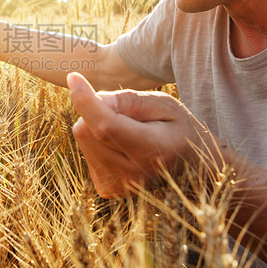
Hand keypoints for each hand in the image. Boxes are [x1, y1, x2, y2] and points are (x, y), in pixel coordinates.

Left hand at [67, 72, 218, 196]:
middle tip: (125, 111)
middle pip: (87, 130)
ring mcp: (119, 186)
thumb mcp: (163, 103)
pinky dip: (97, 140)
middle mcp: (133, 174)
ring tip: (127, 130)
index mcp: (151, 150)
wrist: (192, 165)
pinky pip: (86, 151)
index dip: (86, 101)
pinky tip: (120, 145)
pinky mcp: (108, 188)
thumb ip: (129, 101)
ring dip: (95, 125)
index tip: (74, 78)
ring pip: (83, 138)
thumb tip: (96, 100)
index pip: (107, 126)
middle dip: (95, 109)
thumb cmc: (177, 127)